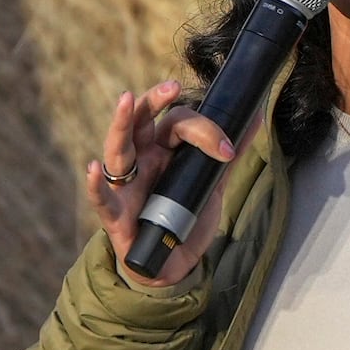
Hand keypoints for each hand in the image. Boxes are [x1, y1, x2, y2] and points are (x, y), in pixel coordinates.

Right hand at [84, 80, 238, 288]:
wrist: (170, 262)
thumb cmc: (183, 217)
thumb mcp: (210, 182)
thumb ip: (227, 153)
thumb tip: (255, 118)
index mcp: (161, 150)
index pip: (176, 123)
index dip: (203, 129)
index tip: (228, 149)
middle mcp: (141, 161)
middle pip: (140, 122)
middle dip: (153, 101)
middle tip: (172, 87)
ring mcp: (126, 186)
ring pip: (117, 150)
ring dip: (120, 125)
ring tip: (125, 100)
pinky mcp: (116, 216)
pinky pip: (102, 198)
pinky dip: (96, 184)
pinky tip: (94, 169)